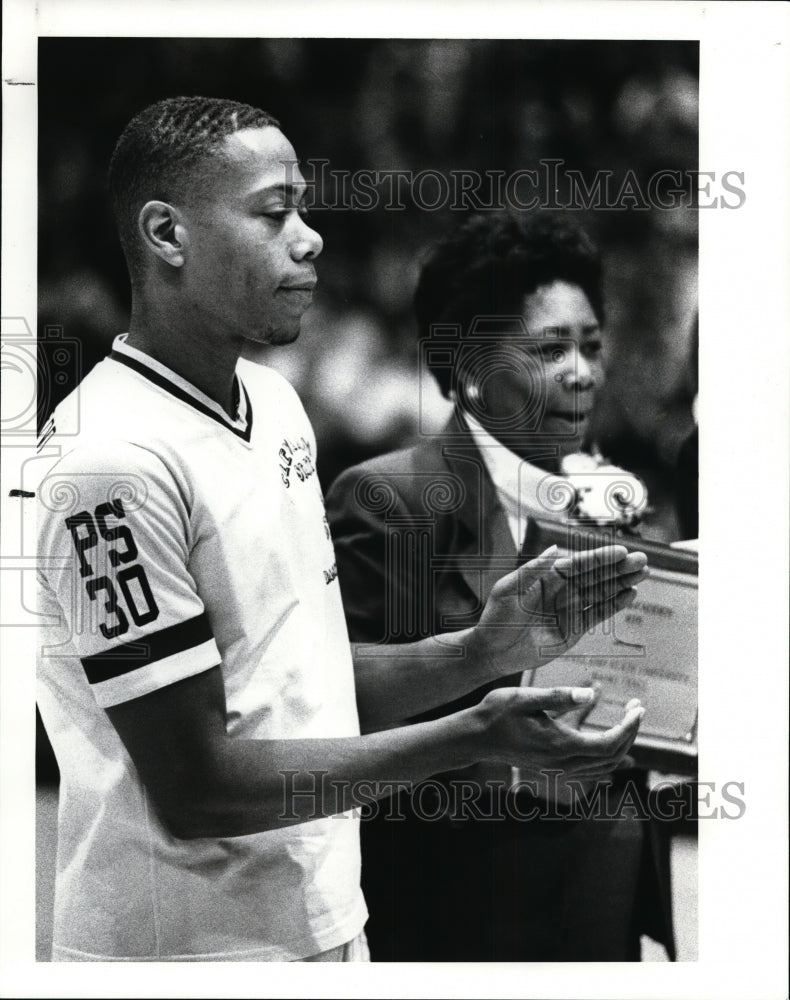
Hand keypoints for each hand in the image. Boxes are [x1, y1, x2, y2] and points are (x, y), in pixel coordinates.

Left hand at [470, 544, 647, 678]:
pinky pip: (597, 614)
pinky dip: (614, 605)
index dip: (600, 558)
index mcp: (547, 577)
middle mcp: (561, 590)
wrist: (493, 651)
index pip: (578, 564)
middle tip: (642, 561)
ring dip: (621, 583)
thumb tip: (554, 548)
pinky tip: (630, 595)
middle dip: (618, 568)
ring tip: (643, 575)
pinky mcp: (574, 629)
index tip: (620, 552)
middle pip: (595, 576)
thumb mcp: (509, 590)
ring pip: (601, 593)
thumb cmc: (496, 617)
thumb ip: (532, 570)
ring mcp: (569, 609)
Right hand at [472, 685, 643, 779]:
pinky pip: (591, 768)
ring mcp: (558, 769)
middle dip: (629, 732)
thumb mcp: (526, 697)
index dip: (628, 727)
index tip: (638, 708)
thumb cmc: (497, 713)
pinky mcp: (553, 767)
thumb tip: (591, 694)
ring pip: (603, 765)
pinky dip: (607, 755)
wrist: (475, 737)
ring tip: (628, 718)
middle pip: (611, 756)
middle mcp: (562, 763)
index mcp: (559, 745)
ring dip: (620, 743)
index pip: (608, 743)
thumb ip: (559, 697)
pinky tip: (613, 744)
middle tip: (637, 708)